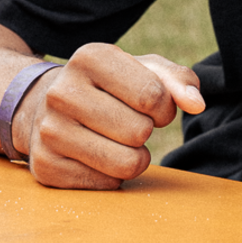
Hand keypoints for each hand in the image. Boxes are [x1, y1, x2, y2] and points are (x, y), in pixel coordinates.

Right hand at [14, 44, 204, 189]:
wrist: (44, 105)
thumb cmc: (108, 86)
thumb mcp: (143, 70)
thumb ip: (177, 81)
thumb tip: (197, 104)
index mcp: (89, 57)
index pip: (152, 96)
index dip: (164, 107)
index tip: (152, 105)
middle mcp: (62, 91)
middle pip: (139, 132)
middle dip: (145, 131)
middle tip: (128, 122)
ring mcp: (48, 131)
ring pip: (125, 164)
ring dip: (135, 157)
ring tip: (118, 141)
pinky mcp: (44, 166)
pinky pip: (106, 184)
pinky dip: (112, 175)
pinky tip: (96, 155)